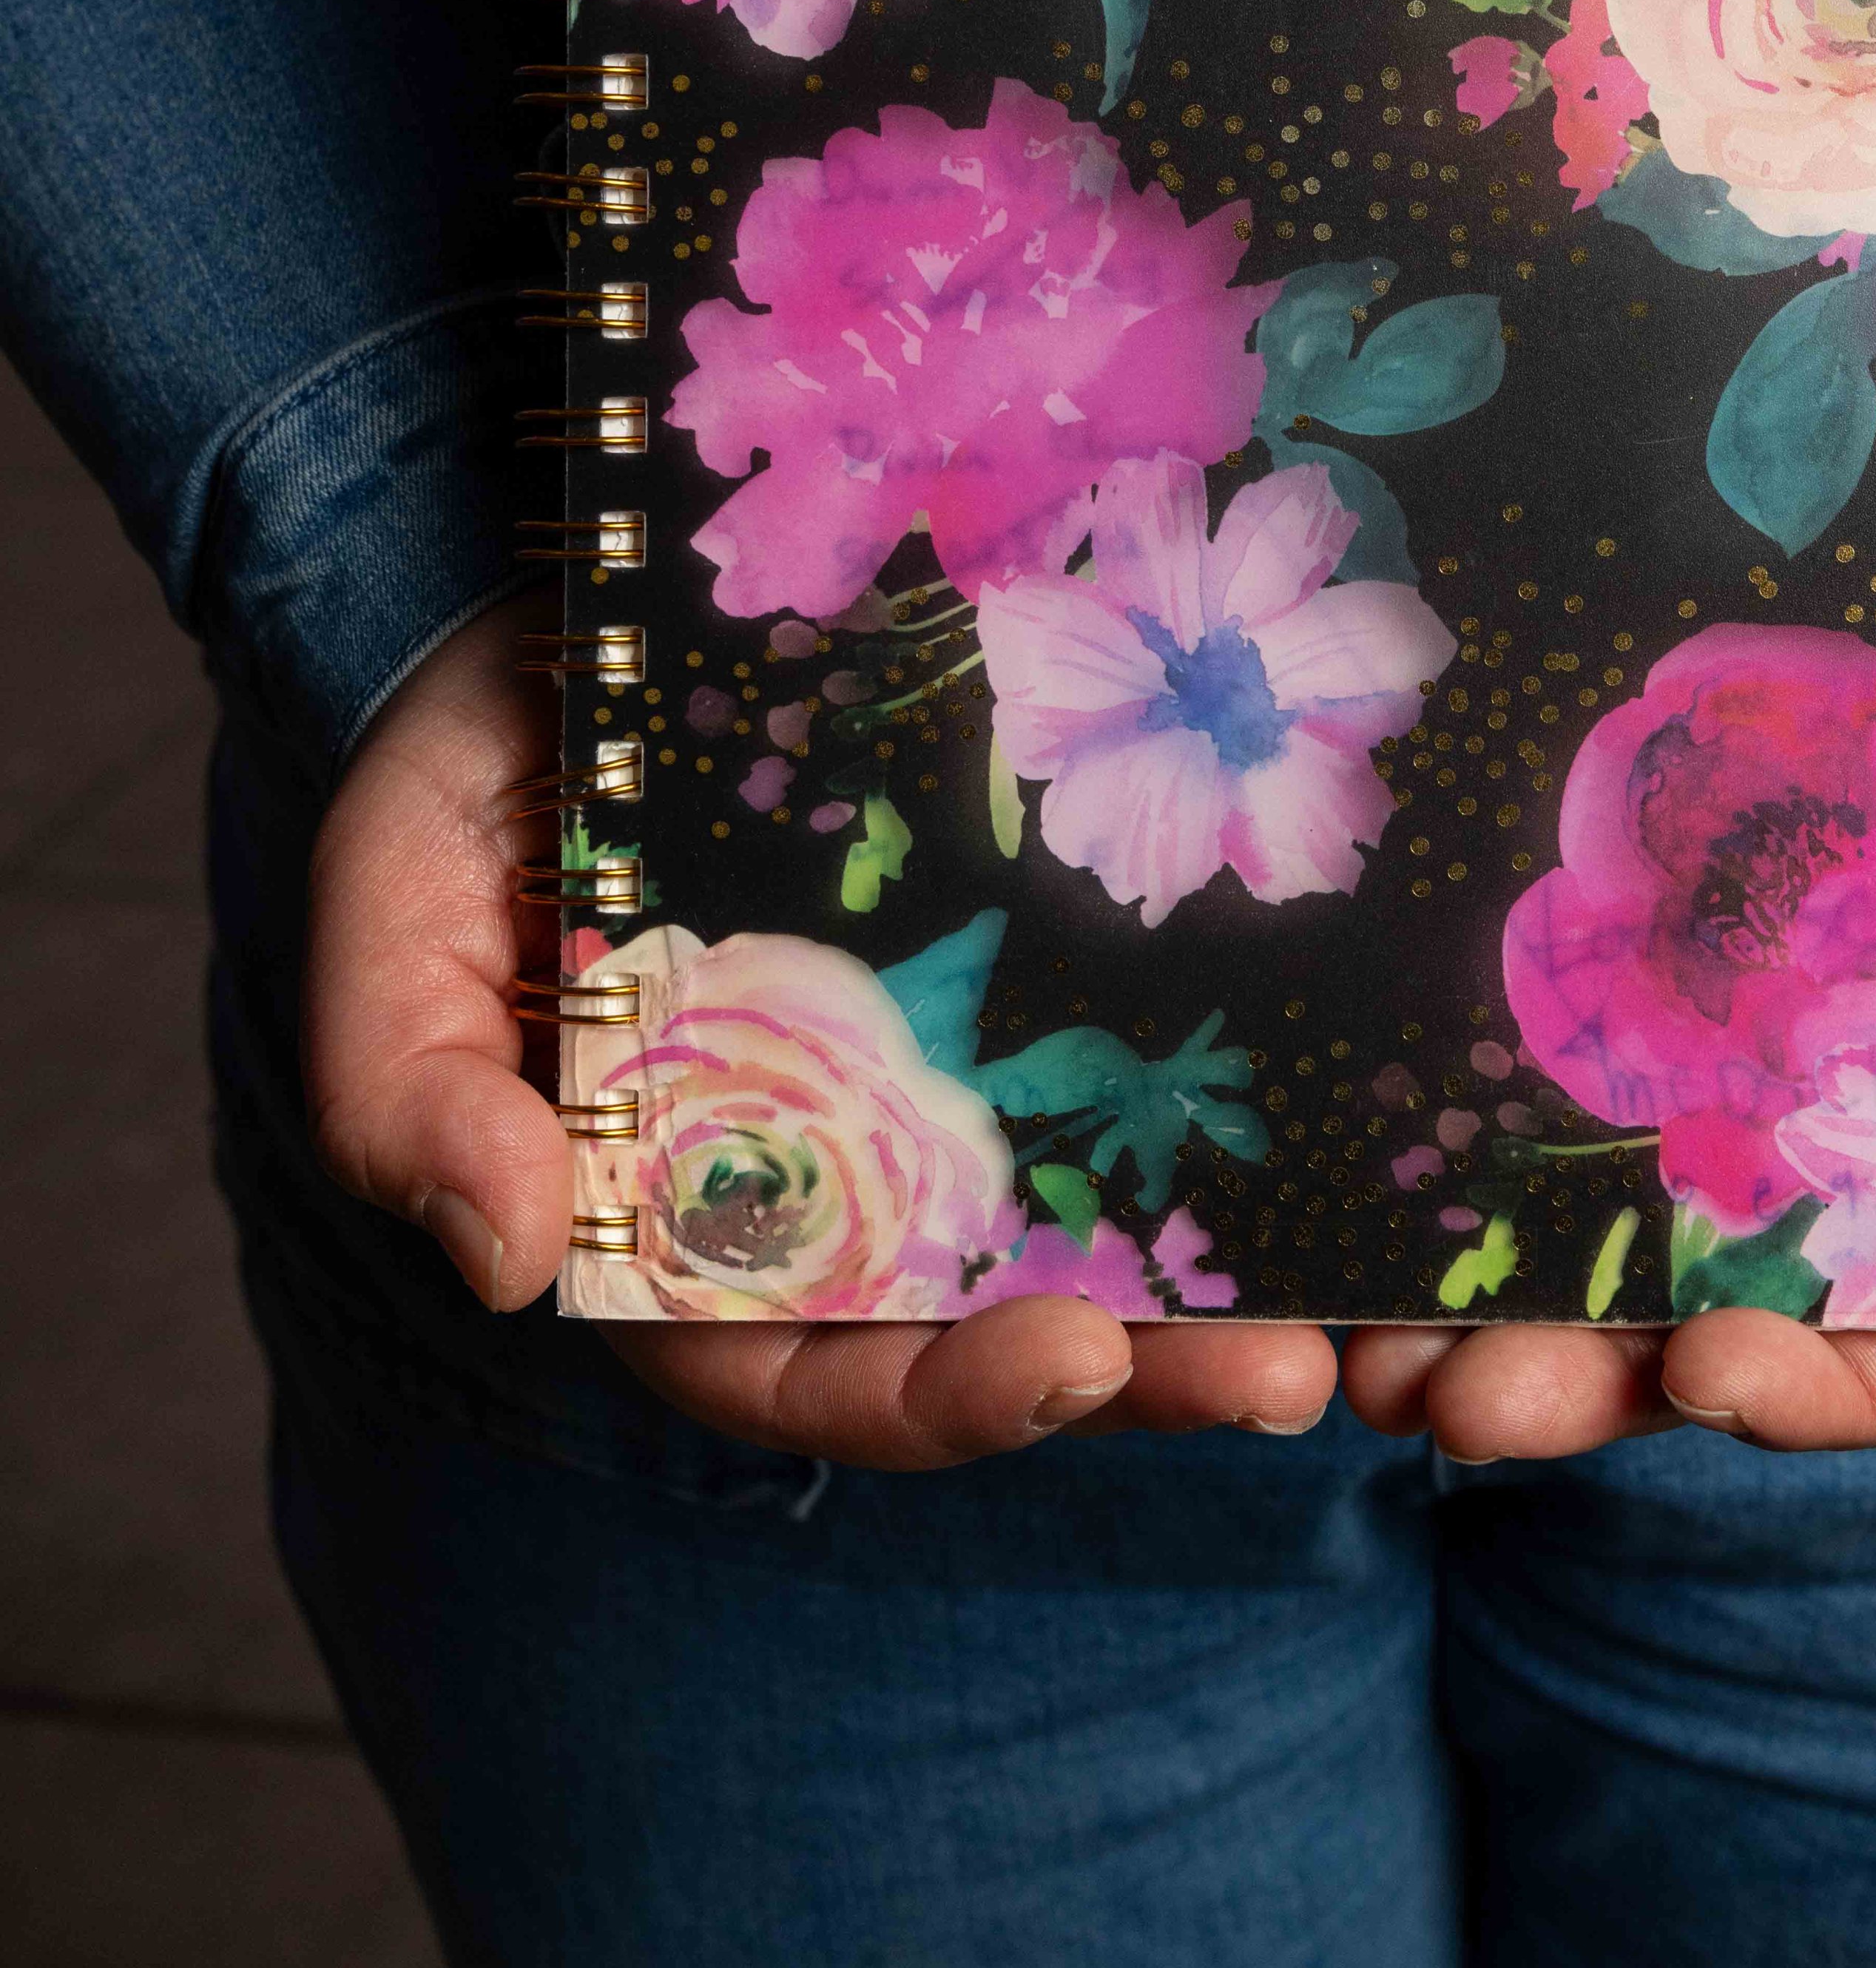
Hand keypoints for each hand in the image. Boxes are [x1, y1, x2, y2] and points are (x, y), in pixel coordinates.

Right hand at [302, 602, 1338, 1468]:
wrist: (583, 574)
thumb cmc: (469, 767)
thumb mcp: (393, 905)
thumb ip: (411, 1084)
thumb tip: (499, 1250)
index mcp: (688, 1216)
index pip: (807, 1366)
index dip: (933, 1394)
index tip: (1060, 1364)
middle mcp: (844, 1176)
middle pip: (996, 1328)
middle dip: (1143, 1374)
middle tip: (1280, 1375)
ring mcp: (959, 1073)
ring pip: (1110, 1227)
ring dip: (1237, 1290)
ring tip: (1380, 1323)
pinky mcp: (1052, 962)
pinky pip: (1165, 1066)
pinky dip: (1268, 1122)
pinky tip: (1389, 1137)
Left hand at [1337, 567, 1875, 1461]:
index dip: (1837, 1378)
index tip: (1726, 1380)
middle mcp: (1875, 1114)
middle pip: (1729, 1303)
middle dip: (1597, 1380)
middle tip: (1469, 1402)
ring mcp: (1750, 1022)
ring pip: (1599, 1214)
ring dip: (1479, 1300)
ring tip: (1361, 1345)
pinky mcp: (1650, 909)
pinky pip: (1531, 1036)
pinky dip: (1430, 1123)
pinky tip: (1325, 1156)